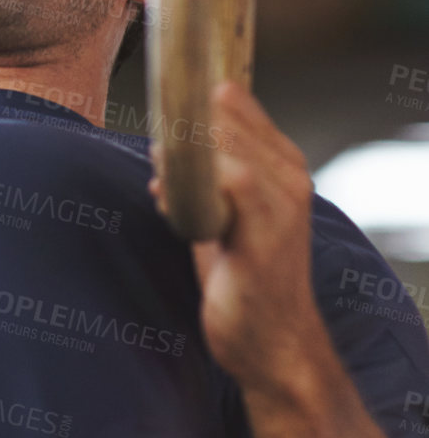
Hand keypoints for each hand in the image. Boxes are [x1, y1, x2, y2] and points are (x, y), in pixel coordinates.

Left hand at [150, 81, 327, 398]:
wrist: (270, 341)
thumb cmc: (245, 277)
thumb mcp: (224, 216)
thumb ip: (203, 181)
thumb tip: (160, 153)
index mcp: (282, 165)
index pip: (236, 103)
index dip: (190, 96)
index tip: (153, 101)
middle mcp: (289, 178)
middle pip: (227, 118)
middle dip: (179, 121)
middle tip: (146, 138)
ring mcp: (282, 206)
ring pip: (229, 147)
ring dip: (182, 150)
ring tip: (155, 167)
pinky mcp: (265, 237)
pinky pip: (235, 184)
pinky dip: (192, 181)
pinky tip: (162, 192)